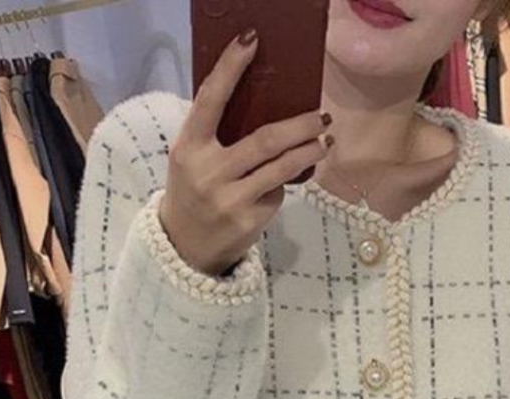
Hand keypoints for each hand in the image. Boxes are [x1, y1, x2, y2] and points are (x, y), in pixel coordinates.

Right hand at [158, 28, 332, 276]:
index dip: (230, 68)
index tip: (252, 40)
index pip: (210, 99)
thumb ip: (217, 134)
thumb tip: (264, 101)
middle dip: (300, 126)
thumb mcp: (193, 158)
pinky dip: (282, 186)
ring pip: (280, 168)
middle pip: (264, 139)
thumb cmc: (194, 191)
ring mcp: (229, 199)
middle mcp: (207, 172)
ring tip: (324, 142)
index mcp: (189, 147)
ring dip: (309, 152)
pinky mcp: (247, 220)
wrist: (184, 246)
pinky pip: (276, 194)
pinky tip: (281, 185)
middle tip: (322, 116)